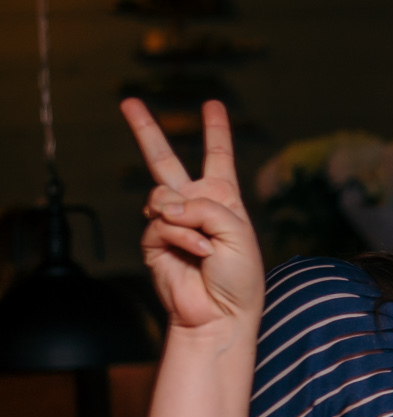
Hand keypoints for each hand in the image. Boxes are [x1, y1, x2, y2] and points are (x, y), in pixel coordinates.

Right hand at [124, 99, 262, 335]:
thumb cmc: (240, 277)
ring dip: (186, 219)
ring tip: (204, 245)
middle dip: (145, 130)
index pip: (218, 157)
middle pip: (165, 160)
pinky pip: (160, 224)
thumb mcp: (238, 232)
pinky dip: (181, 237)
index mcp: (223, 199)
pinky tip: (196, 253)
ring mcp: (171, 222)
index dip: (216, 131)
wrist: (220, 314)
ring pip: (161, 195)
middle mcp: (195, 205)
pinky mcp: (153, 241)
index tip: (212, 105)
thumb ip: (205, 207)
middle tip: (128, 102)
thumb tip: (165, 204)